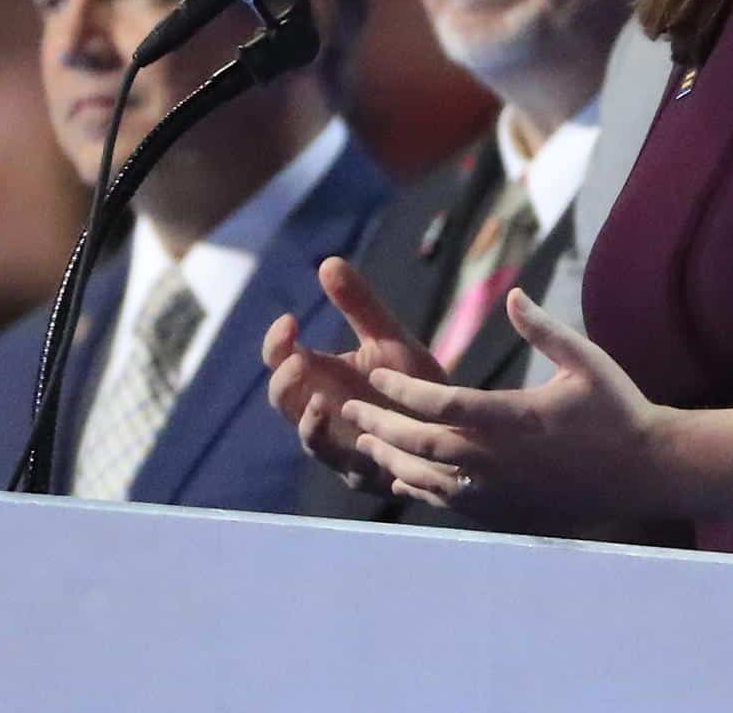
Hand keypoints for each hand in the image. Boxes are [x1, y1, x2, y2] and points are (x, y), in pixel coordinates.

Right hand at [263, 257, 445, 491]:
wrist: (455, 425)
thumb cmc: (413, 381)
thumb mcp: (387, 338)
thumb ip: (359, 305)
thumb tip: (328, 261)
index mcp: (322, 375)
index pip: (282, 358)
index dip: (277, 342)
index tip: (289, 321)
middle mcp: (322, 410)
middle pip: (283, 399)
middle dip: (285, 381)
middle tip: (296, 359)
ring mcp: (340, 443)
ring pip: (308, 438)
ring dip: (308, 422)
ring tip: (319, 400)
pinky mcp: (364, 470)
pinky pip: (346, 466)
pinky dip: (349, 453)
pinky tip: (358, 435)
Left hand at [335, 287, 673, 524]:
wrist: (646, 472)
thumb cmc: (618, 408)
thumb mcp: (584, 359)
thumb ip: (542, 328)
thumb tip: (512, 295)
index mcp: (514, 417)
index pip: (442, 404)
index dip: (403, 390)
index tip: (374, 376)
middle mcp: (499, 458)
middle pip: (422, 444)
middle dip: (381, 424)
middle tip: (350, 409)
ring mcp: (500, 491)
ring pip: (428, 478)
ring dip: (392, 458)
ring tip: (365, 441)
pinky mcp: (505, 511)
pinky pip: (449, 502)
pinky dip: (419, 486)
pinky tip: (402, 474)